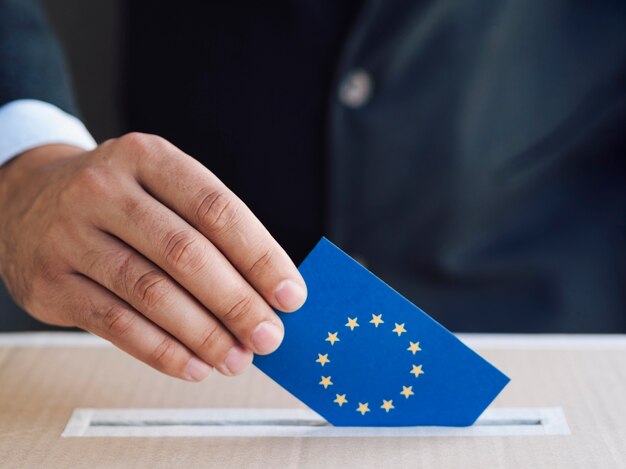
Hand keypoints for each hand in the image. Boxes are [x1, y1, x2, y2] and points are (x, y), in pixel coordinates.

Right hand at [0, 133, 306, 380]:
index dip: (260, 256)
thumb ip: (209, 233)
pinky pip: (114, 324)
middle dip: (237, 302)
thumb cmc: (118, 201)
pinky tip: (193, 366)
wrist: (28, 199)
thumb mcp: (160, 190)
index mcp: (148, 158)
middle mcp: (104, 190)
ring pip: (150, 292)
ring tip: (236, 358)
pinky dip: (161, 351)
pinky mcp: (48, 281)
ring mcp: (70, 235)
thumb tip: (267, 293)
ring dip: (203, 334)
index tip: (290, 295)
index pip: (216, 209)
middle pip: (185, 253)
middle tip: (269, 335)